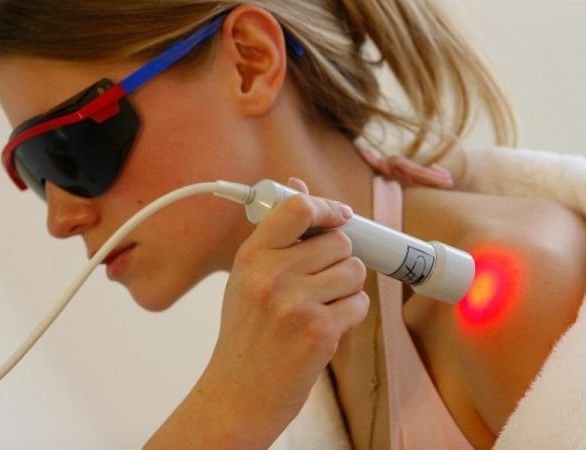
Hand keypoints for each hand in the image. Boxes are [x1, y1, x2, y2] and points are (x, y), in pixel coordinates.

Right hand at [206, 178, 368, 439]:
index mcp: (252, 257)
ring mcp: (296, 305)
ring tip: (319, 305)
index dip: (326, 207)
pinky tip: (324, 327)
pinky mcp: (320, 332)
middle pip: (339, 241)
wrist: (239, 391)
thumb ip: (277, 233)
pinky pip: (359, 303)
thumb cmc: (245, 333)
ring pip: (354, 270)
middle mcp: (272, 276)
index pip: (297, 207)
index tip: (339, 215)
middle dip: (338, 258)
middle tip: (319, 280)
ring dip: (345, 287)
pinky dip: (349, 314)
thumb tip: (300, 186)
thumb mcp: (247, 277)